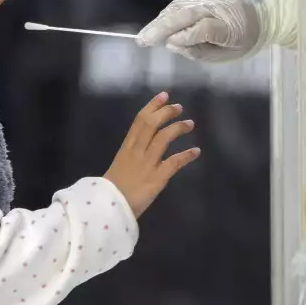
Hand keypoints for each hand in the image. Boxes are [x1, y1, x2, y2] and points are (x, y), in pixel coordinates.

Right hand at [104, 92, 199, 217]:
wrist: (109, 208)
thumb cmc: (112, 191)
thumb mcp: (119, 166)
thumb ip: (131, 155)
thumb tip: (142, 147)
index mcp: (126, 148)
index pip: (140, 121)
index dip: (152, 106)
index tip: (163, 96)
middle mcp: (136, 152)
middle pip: (152, 124)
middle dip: (166, 113)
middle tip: (179, 107)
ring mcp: (147, 164)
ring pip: (163, 139)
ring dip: (178, 128)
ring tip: (190, 124)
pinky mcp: (157, 178)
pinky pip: (174, 163)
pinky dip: (186, 156)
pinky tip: (196, 151)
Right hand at [136, 0, 261, 61]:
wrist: (269, 7)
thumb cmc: (249, 35)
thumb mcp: (229, 51)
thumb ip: (200, 49)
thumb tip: (172, 42)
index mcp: (229, 20)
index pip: (198, 27)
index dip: (178, 35)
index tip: (157, 43)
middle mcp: (218, 0)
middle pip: (183, 12)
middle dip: (160, 26)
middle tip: (141, 40)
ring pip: (180, 5)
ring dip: (163, 19)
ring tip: (149, 34)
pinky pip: (184, 0)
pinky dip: (172, 11)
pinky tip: (164, 21)